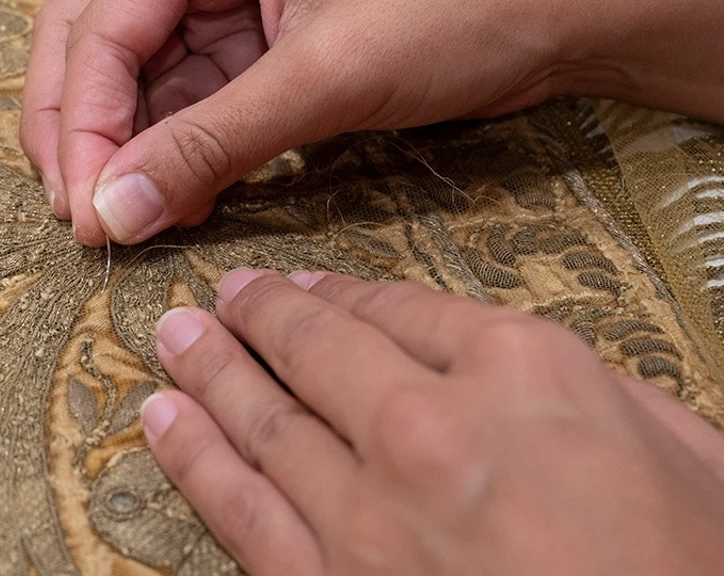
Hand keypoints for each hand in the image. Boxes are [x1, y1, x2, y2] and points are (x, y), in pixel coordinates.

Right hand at [21, 0, 723, 245]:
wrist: (559, 10)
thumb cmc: (461, 5)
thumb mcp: (324, 78)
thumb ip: (207, 146)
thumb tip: (112, 211)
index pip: (101, 29)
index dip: (83, 130)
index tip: (88, 216)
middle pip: (92, 40)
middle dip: (82, 133)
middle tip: (86, 218)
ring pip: (132, 75)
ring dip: (126, 149)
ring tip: (133, 221)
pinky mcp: (250, 30)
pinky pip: (185, 95)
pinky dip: (174, 150)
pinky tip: (178, 201)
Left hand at [140, 269, 723, 575]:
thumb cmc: (688, 571)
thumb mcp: (689, 456)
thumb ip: (601, 394)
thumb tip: (527, 369)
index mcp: (522, 372)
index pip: (400, 307)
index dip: (338, 290)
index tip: (300, 284)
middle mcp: (428, 425)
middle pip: (316, 348)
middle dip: (259, 316)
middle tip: (222, 297)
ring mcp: (368, 511)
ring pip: (261, 419)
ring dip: (207, 370)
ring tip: (171, 338)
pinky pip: (239, 510)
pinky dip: (191, 457)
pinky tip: (161, 422)